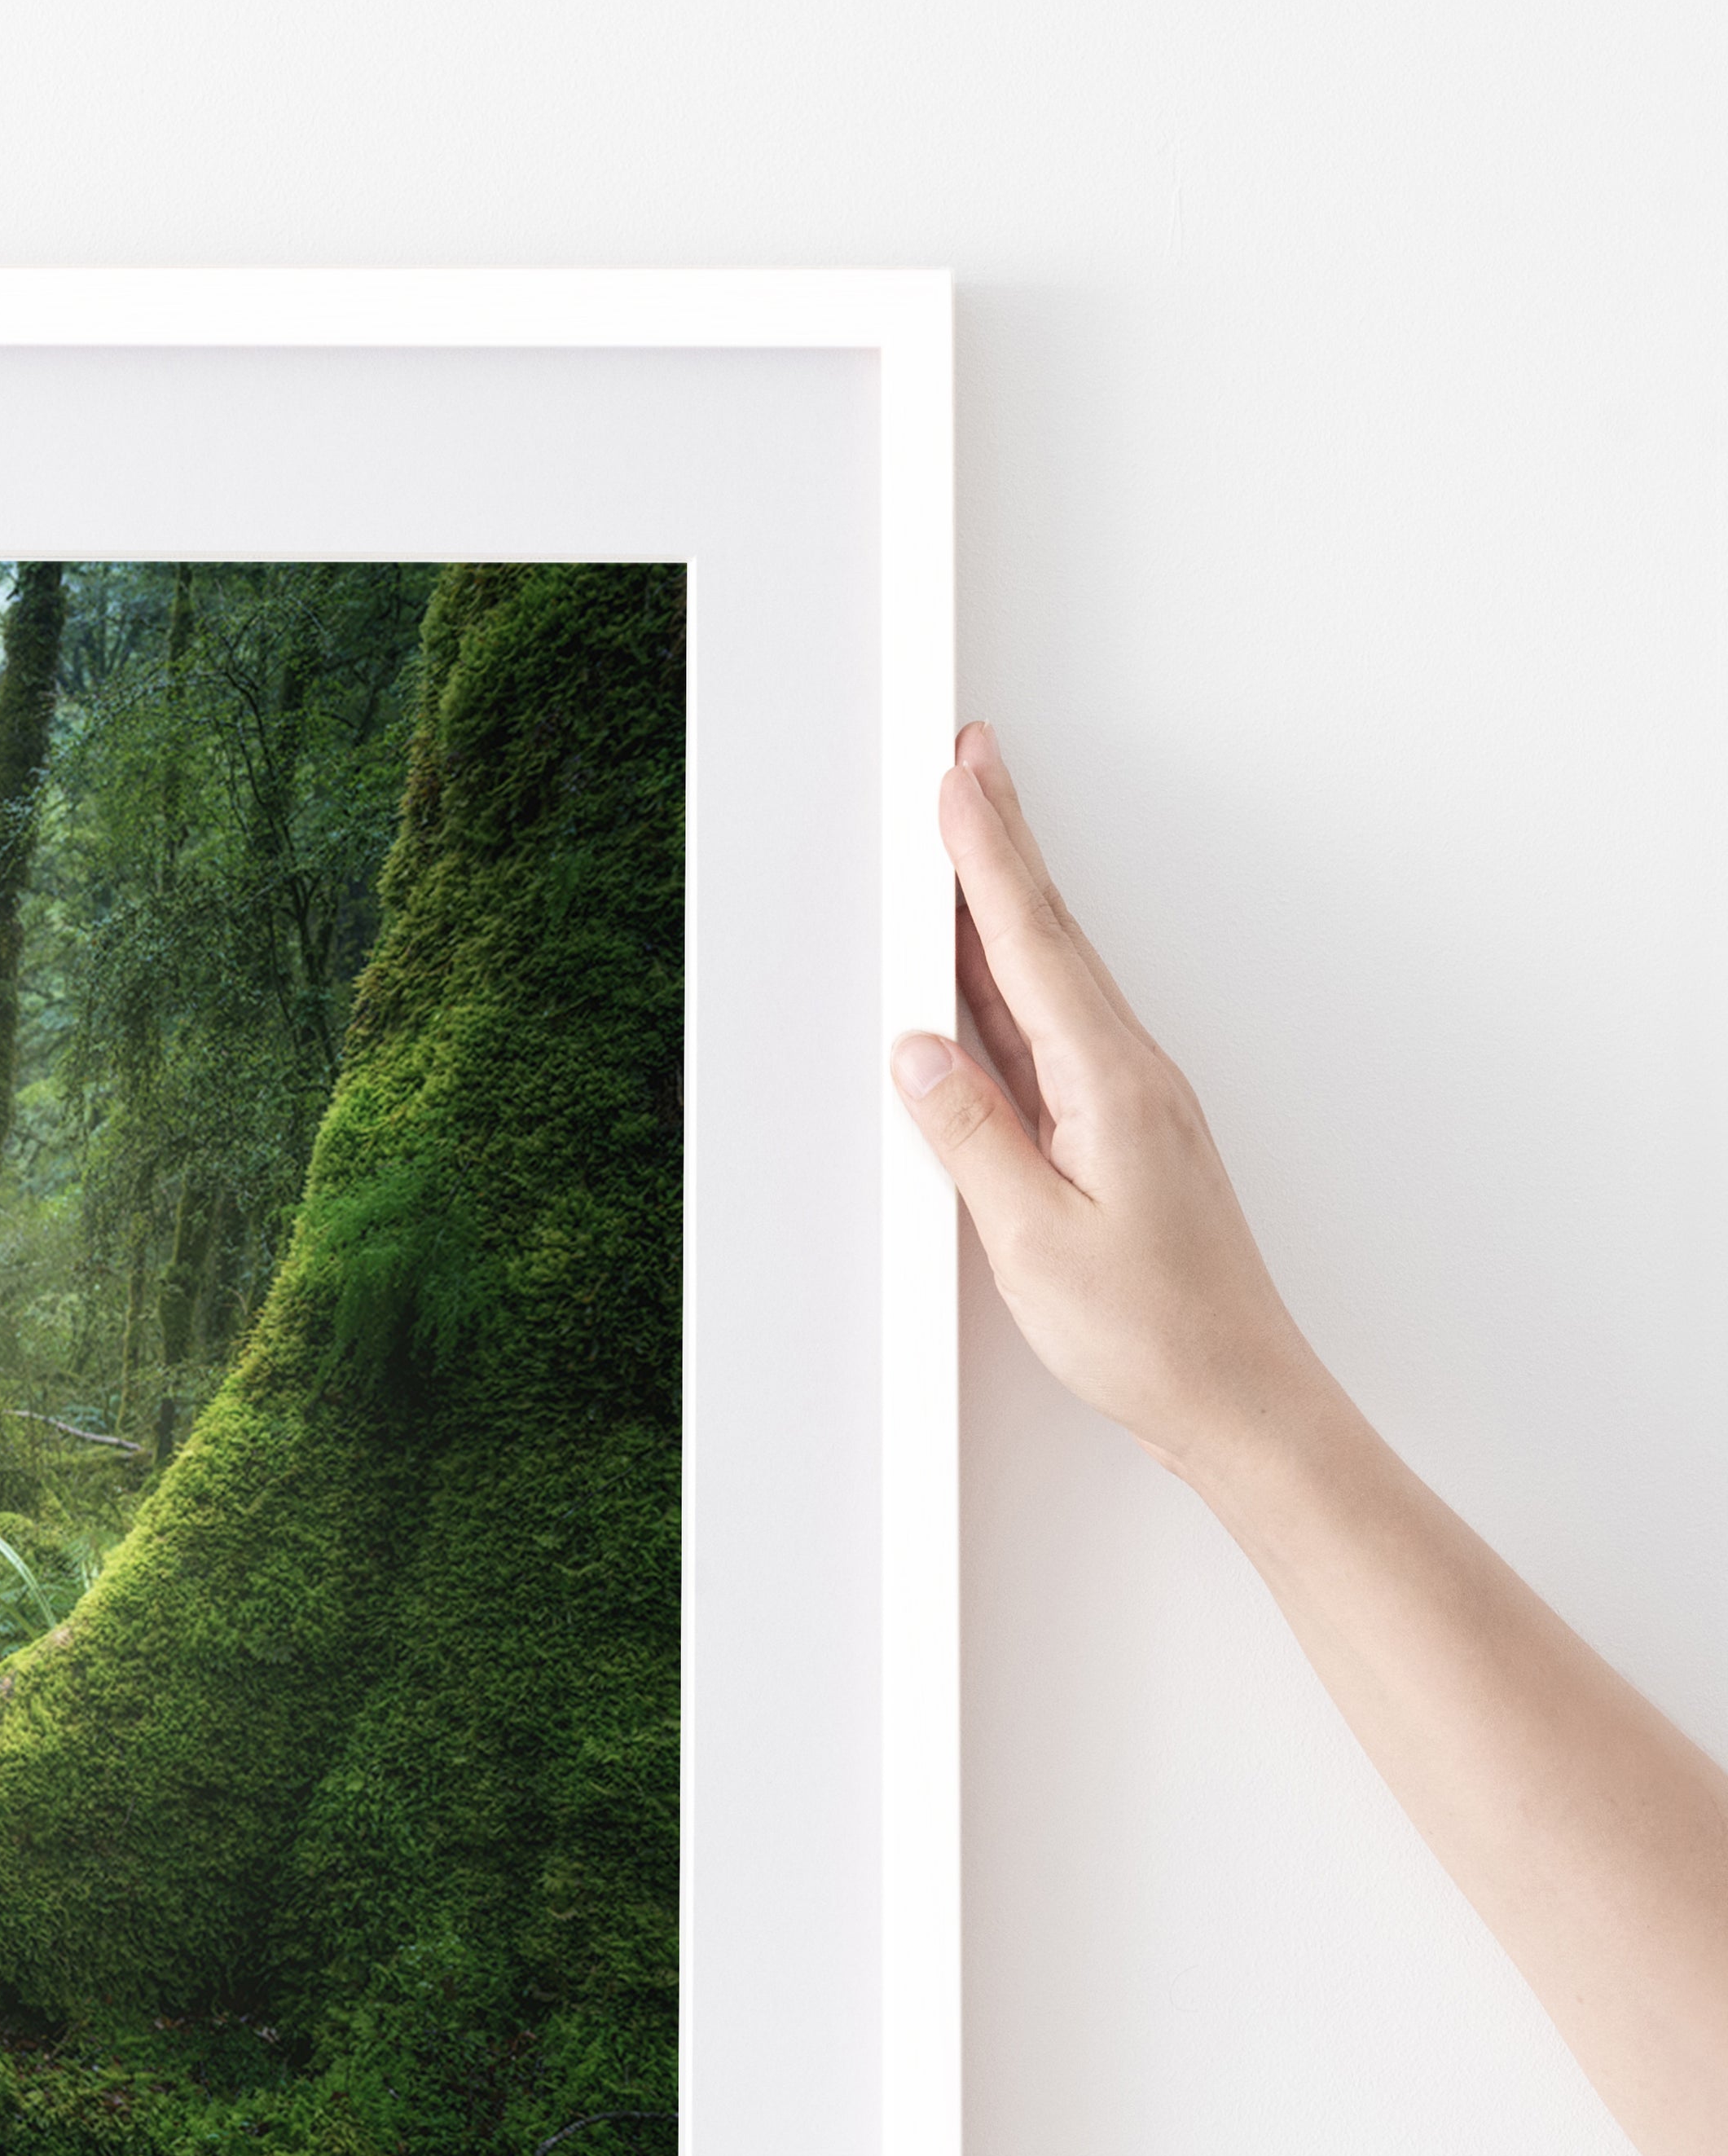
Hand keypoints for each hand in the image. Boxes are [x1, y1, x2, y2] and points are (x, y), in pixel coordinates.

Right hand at [894, 723, 1336, 1487]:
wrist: (1236, 1395)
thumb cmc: (1150, 1331)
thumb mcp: (1034, 1238)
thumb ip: (972, 1135)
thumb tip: (919, 1051)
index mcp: (1112, 1085)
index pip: (1032, 948)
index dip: (988, 859)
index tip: (958, 782)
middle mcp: (1129, 1074)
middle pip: (1047, 936)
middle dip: (1001, 843)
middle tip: (968, 760)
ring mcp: (1125, 1099)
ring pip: (1046, 977)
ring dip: (1001, 902)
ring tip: (963, 837)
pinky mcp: (1114, 1130)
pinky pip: (1047, 1032)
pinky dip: (1006, 981)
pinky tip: (975, 973)